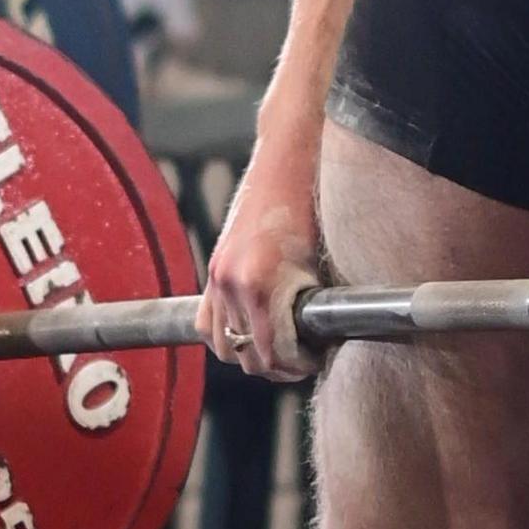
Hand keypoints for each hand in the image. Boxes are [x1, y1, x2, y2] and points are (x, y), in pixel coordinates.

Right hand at [198, 122, 323, 380]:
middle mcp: (232, 284)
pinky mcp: (213, 270)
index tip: (316, 359)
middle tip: (304, 357)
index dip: (298, 365)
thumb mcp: (319, 263)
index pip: (273, 352)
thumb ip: (312, 309)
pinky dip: (226, 335)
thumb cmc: (313, 206)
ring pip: (223, 345)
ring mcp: (217, 277)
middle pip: (247, 357)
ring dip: (251, 353)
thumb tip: (321, 344)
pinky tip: (252, 329)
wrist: (288, 163)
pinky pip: (206, 323)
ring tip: (280, 346)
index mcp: (261, 284)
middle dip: (278, 365)